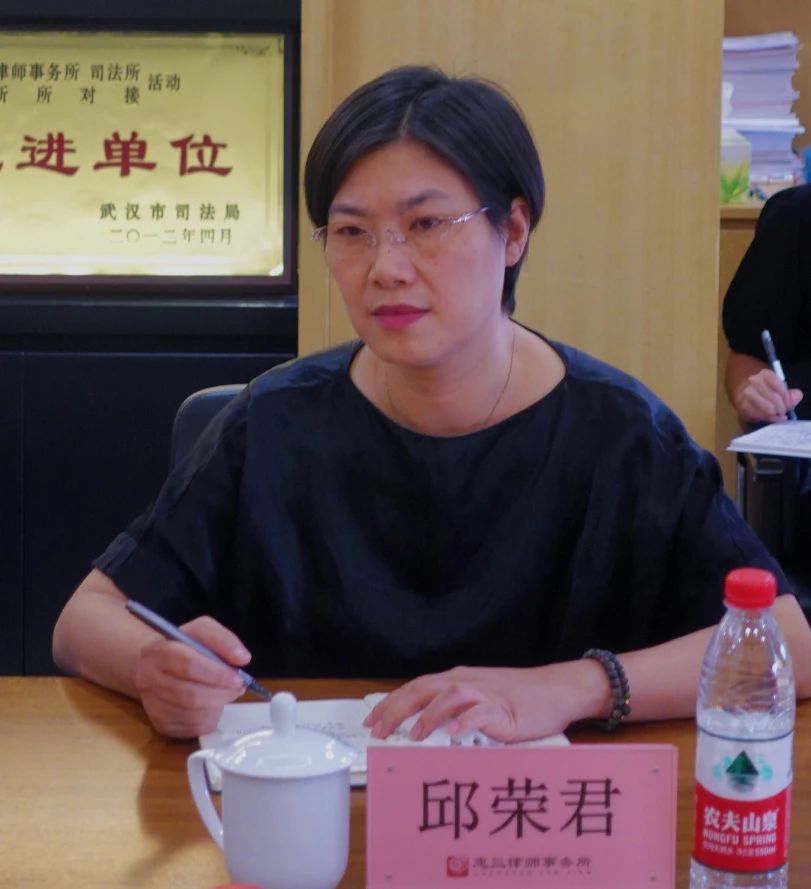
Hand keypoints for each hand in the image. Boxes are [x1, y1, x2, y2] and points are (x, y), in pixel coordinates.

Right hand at [133, 616, 251, 737]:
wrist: (156, 665)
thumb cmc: (184, 646)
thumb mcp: (202, 631)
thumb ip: (223, 640)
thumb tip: (242, 658)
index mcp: (157, 652)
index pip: (187, 664)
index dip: (216, 673)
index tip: (238, 677)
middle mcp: (148, 680)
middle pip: (190, 694)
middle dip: (221, 693)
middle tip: (239, 687)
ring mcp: (153, 705)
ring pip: (193, 714)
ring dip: (217, 705)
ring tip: (227, 693)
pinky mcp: (161, 724)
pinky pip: (193, 727)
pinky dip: (210, 717)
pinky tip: (213, 704)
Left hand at [362, 662, 611, 743]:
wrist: (556, 688)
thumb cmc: (519, 698)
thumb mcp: (479, 698)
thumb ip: (454, 709)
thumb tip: (424, 727)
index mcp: (456, 680)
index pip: (415, 688)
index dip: (391, 703)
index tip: (371, 720)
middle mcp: (465, 682)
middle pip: (422, 690)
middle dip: (396, 709)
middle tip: (377, 731)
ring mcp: (483, 694)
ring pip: (448, 698)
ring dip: (428, 716)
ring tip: (413, 735)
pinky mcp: (502, 709)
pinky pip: (479, 714)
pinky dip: (464, 723)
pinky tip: (452, 734)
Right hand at [732, 368, 802, 422]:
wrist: (742, 391)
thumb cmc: (764, 390)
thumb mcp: (778, 388)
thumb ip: (790, 393)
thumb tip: (796, 397)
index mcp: (765, 374)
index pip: (779, 385)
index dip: (787, 397)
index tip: (789, 404)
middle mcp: (754, 381)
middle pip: (774, 396)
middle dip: (782, 406)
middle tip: (784, 412)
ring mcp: (746, 393)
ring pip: (767, 407)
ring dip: (775, 413)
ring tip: (778, 414)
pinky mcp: (742, 406)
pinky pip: (759, 414)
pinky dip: (768, 418)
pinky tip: (772, 418)